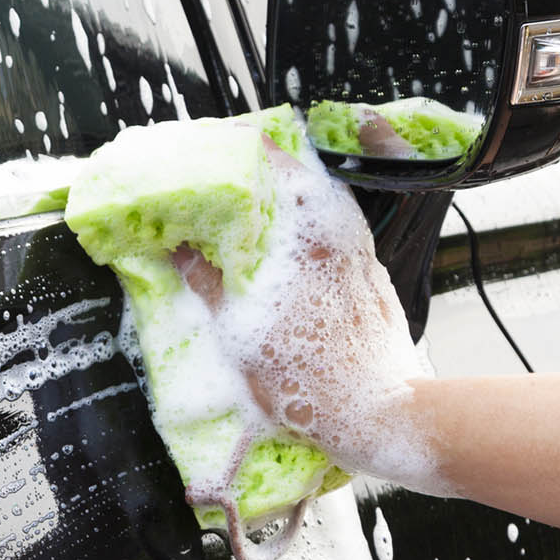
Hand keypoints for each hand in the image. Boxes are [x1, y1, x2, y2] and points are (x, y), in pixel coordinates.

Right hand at [174, 137, 437, 491]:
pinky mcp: (370, 273)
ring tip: (244, 216)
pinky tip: (278, 253)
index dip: (237, 146)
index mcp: (305, 229)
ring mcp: (359, 250)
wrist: (381, 413)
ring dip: (279, 202)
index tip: (209, 148)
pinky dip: (300, 229)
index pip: (272, 156)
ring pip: (315, 203)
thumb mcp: (239, 332)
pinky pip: (331, 232)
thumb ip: (207, 281)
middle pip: (294, 174)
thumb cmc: (310, 378)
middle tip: (218, 184)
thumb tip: (178, 248)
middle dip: (255, 173)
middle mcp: (339, 229)